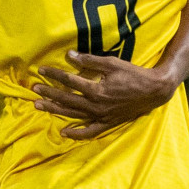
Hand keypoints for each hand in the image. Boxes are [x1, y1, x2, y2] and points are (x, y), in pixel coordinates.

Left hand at [32, 51, 179, 139]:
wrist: (155, 91)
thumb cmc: (134, 74)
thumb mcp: (112, 64)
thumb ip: (90, 61)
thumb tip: (69, 55)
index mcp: (96, 90)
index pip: (69, 82)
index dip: (54, 75)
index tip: (41, 70)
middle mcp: (96, 105)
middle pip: (67, 100)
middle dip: (49, 94)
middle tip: (34, 90)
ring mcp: (101, 116)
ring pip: (73, 115)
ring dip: (55, 110)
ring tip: (39, 106)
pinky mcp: (108, 123)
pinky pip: (90, 131)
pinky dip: (77, 133)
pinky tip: (64, 132)